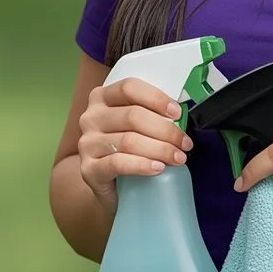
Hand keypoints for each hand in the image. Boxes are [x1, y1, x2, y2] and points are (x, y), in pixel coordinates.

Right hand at [76, 77, 194, 209]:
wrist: (107, 183)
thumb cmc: (126, 148)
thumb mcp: (134, 125)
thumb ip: (149, 113)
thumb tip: (181, 115)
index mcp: (102, 97)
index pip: (129, 88)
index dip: (156, 98)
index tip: (177, 113)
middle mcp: (91, 117)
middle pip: (132, 116)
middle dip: (165, 130)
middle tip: (185, 143)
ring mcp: (87, 143)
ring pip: (128, 140)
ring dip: (160, 149)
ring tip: (178, 158)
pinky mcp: (89, 169)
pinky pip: (117, 163)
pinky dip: (141, 165)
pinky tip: (158, 168)